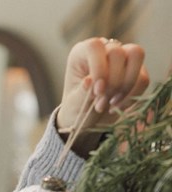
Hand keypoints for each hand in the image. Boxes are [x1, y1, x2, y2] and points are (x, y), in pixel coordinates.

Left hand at [56, 37, 149, 153]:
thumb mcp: (73, 105)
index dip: (98, 68)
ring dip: (127, 85)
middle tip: (101, 104)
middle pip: (118, 52)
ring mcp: (123, 56)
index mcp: (82, 53)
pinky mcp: (137, 70)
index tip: (97, 91)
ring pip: (136, 55)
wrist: (88, 120)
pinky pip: (143, 77)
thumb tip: (89, 81)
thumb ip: (80, 94)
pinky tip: (118, 106)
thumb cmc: (76, 109)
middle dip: (112, 83)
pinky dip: (133, 95)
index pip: (95, 47)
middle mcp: (104, 49)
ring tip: (111, 104)